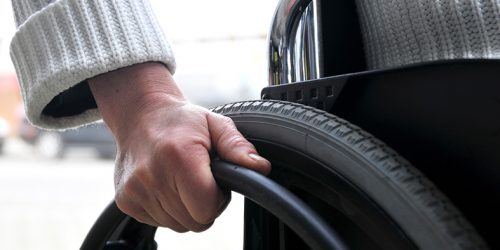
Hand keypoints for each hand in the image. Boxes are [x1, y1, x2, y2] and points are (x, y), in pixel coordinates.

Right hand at [88, 62, 270, 231]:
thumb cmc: (182, 121)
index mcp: (179, 156)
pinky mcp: (125, 200)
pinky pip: (158, 222)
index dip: (217, 199)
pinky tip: (166, 185)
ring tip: (182, 180)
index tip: (215, 181)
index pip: (206, 208)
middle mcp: (152, 175)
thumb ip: (238, 147)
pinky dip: (167, 209)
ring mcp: (135, 190)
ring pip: (177, 225)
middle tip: (200, 179)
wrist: (141, 115)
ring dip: (186, 209)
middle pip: (194, 221)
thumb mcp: (216, 124)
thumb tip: (260, 167)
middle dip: (204, 205)